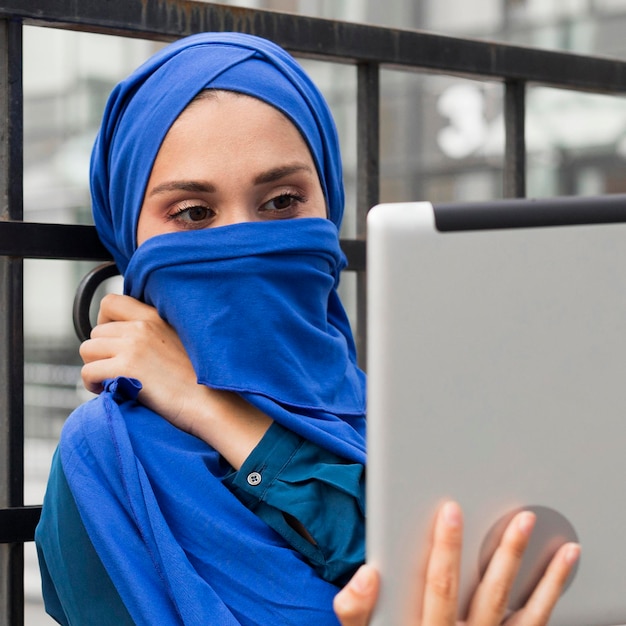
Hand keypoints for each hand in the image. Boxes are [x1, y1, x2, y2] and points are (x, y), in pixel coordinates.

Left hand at [80, 294, 271, 467]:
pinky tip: (110, 392)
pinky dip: (94, 385)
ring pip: (87, 350)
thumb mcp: (181, 342)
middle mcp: (142, 326)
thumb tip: (124, 340)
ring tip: (112, 382)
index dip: (104, 322)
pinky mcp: (126, 367)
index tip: (113, 343)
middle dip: (101, 353)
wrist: (211, 402)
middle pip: (96, 331)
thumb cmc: (199, 380)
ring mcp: (133, 345)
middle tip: (116, 372)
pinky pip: (88, 372)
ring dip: (95, 368)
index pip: (111, 302)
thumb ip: (155, 333)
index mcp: (155, 316)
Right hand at [333, 501, 579, 625]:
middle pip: (489, 594)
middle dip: (506, 554)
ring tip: (561, 549)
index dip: (446, 547)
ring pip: (522, 613)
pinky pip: (534, 625)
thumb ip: (357, 611)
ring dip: (543, 579)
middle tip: (521, 519)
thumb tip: (367, 575)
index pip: (439, 584)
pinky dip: (550, 599)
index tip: (451, 511)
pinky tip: (560, 576)